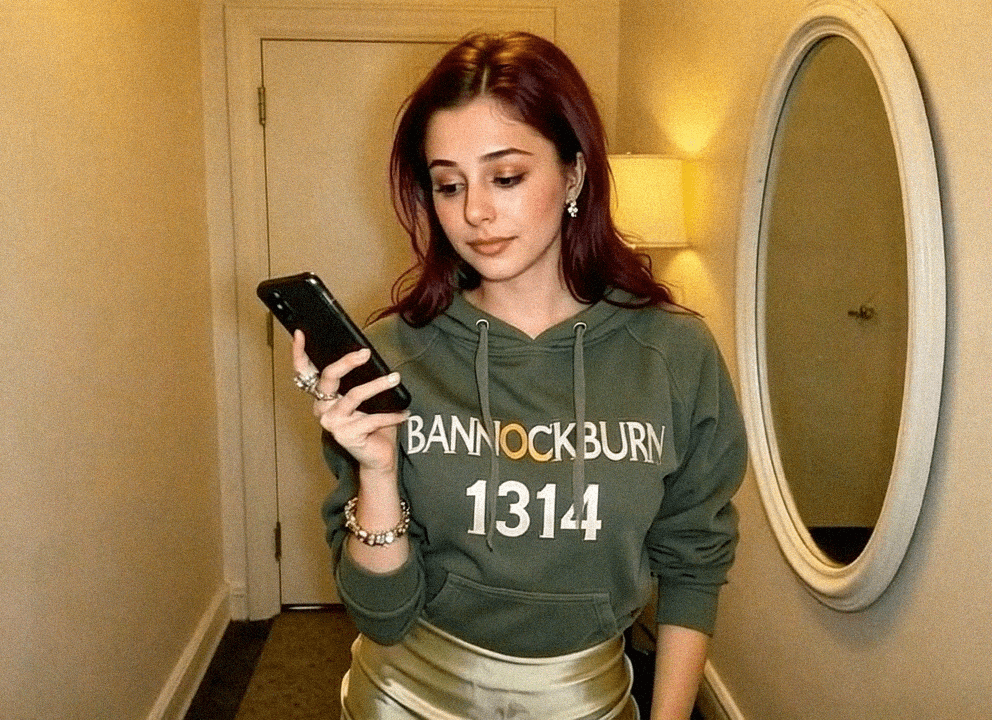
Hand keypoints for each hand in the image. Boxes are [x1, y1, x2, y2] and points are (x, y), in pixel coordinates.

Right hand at [291, 330, 407, 473]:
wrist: (378, 457)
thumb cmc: (372, 425)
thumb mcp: (366, 399)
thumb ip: (361, 380)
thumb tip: (369, 354)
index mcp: (323, 396)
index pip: (305, 372)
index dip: (299, 353)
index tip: (301, 333)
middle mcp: (323, 409)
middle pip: (329, 378)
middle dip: (347, 362)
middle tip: (365, 353)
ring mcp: (333, 423)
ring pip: (354, 395)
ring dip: (378, 385)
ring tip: (395, 378)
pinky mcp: (346, 436)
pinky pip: (372, 419)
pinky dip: (392, 415)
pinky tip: (405, 414)